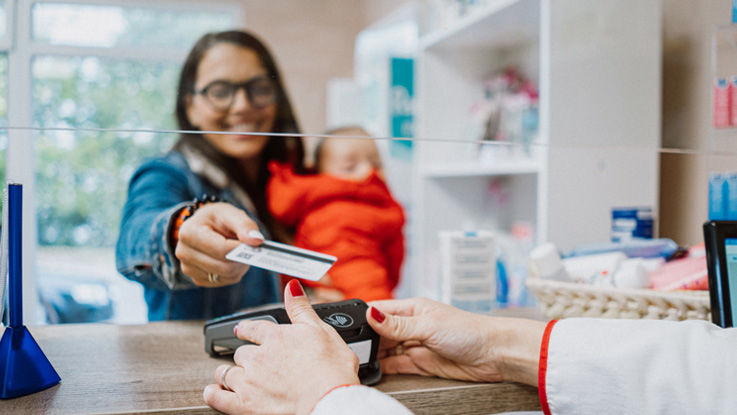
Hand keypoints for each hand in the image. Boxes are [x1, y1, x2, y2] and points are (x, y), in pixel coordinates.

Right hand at [175, 202, 263, 286]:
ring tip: (239, 250)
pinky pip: (224, 281)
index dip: (242, 248)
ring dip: (240, 265)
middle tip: (250, 247)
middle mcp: (184, 253)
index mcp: (189, 233)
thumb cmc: (217, 219)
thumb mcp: (231, 213)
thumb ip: (245, 225)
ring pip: (227, 276)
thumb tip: (257, 241)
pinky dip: (234, 272)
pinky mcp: (197, 279)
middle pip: (224, 267)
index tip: (255, 243)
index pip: (222, 249)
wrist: (204, 226)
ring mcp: (188, 268)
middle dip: (242, 259)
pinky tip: (230, 259)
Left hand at [203, 280, 360, 414]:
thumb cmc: (331, 369)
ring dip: (229, 374)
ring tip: (233, 376)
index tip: (243, 331)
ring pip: (227, 373)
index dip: (246, 330)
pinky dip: (214, 394)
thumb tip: (291, 286)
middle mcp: (258, 357)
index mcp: (275, 337)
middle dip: (245, 357)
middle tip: (252, 361)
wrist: (329, 401)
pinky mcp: (244, 405)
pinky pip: (218, 398)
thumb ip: (301, 308)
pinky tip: (213, 392)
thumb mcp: (322, 330)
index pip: (251, 329)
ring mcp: (249, 381)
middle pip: (240, 353)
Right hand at [366, 298, 544, 385]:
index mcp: (412, 308)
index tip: (347, 325)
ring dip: (375, 354)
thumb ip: (397, 325)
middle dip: (367, 339)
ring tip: (361, 359)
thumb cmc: (469, 330)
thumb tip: (371, 314)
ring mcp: (416, 345)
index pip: (381, 309)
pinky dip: (385, 368)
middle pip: (380, 332)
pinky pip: (397, 365)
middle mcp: (412, 325)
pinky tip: (375, 370)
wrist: (494, 354)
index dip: (364, 316)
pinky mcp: (421, 363)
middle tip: (353, 347)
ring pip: (387, 350)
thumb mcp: (428, 325)